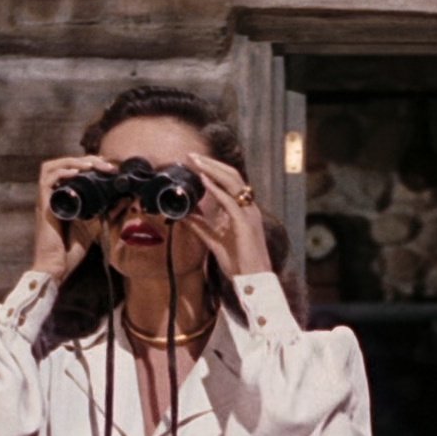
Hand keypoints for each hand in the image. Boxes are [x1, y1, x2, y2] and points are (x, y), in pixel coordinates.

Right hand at [29, 156, 110, 281]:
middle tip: (106, 164)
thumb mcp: (94, 227)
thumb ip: (106, 214)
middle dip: (86, 160)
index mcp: (64, 198)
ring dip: (73, 162)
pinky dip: (62, 172)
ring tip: (92, 165)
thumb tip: (124, 200)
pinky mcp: (43, 205)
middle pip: (64, 164)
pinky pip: (47, 180)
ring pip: (52, 167)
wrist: (56, 266)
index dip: (90, 164)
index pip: (73, 171)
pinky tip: (77, 173)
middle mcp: (54, 195)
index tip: (110, 167)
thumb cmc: (70, 251)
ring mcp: (47, 199)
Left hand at [181, 152, 272, 277]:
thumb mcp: (213, 240)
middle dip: (211, 163)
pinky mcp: (245, 223)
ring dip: (213, 170)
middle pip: (232, 175)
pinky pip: (230, 201)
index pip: (230, 181)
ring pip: (233, 182)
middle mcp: (249, 208)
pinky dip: (216, 189)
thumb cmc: (238, 262)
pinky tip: (204, 182)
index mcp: (243, 210)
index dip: (213, 169)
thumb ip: (200, 226)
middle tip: (191, 156)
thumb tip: (183, 216)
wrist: (253, 279)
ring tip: (196, 162)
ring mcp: (249, 214)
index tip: (195, 163)